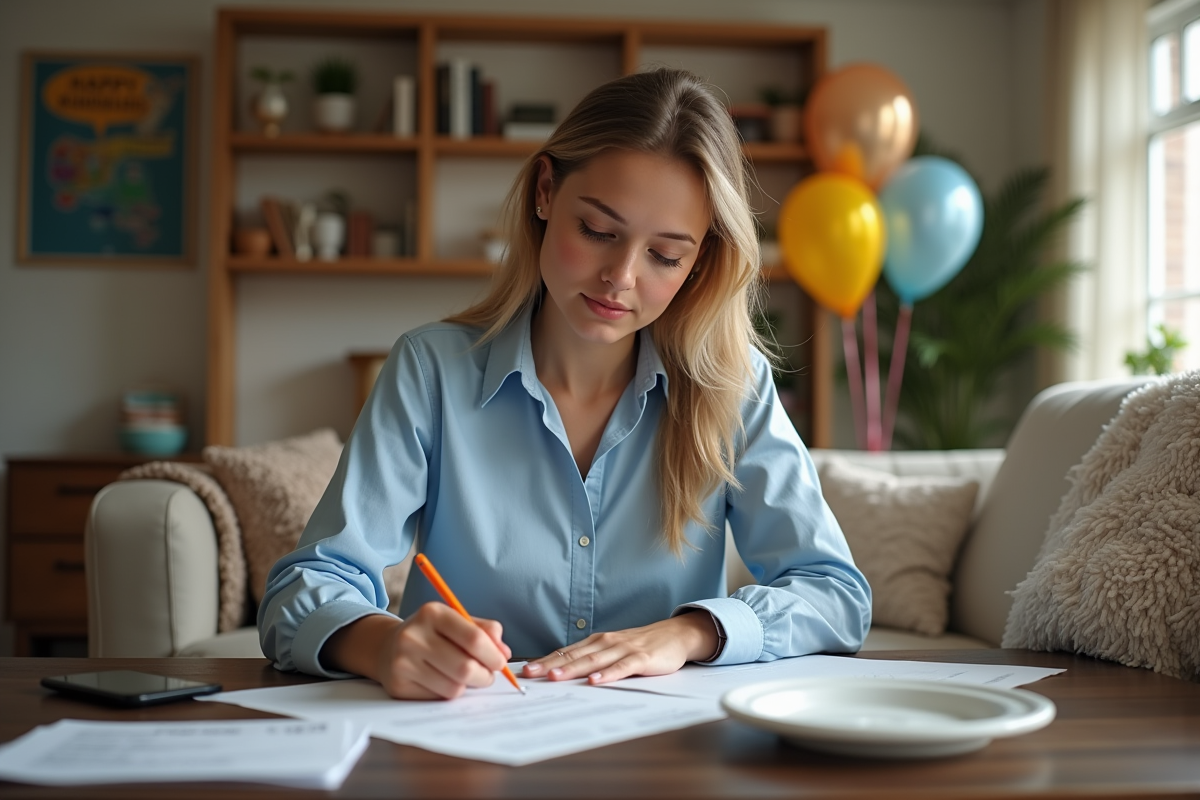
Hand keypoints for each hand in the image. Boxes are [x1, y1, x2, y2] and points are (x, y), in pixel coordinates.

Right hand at [320, 603, 511, 699]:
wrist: (388, 647)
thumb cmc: (432, 633)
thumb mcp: (456, 621)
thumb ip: (484, 631)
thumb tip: (504, 653)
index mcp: (433, 613)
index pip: (474, 638)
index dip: (493, 655)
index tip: (500, 662)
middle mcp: (413, 636)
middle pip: (466, 668)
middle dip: (485, 676)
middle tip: (487, 676)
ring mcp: (403, 662)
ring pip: (454, 687)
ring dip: (467, 686)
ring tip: (463, 676)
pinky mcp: (398, 686)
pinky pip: (438, 698)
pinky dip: (448, 692)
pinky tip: (441, 680)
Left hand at [520, 611, 717, 684]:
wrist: (675, 635)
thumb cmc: (640, 645)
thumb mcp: (612, 650)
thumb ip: (591, 660)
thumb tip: (561, 673)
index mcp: (596, 642)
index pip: (565, 652)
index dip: (544, 661)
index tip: (524, 670)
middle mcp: (605, 643)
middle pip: (574, 655)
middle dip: (549, 664)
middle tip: (529, 674)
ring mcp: (623, 649)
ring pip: (593, 660)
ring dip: (573, 668)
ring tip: (554, 677)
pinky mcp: (641, 658)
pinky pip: (622, 667)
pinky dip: (608, 674)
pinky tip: (595, 681)